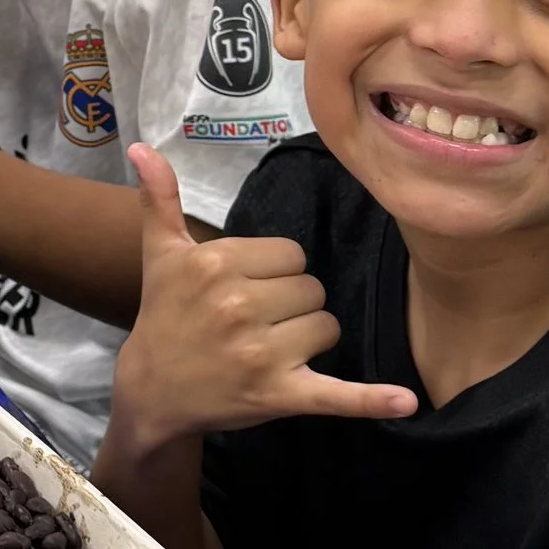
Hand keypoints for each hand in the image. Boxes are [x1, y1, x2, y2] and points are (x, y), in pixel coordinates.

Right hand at [113, 144, 416, 452]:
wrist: (152, 391)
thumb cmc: (164, 315)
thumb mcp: (160, 254)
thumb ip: (159, 199)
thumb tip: (142, 147)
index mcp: (216, 264)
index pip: (291, 254)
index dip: (274, 272)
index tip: (245, 290)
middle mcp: (238, 306)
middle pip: (312, 288)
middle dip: (292, 305)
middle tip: (254, 323)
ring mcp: (260, 353)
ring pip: (327, 327)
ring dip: (308, 340)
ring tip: (269, 350)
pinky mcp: (279, 394)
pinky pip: (336, 394)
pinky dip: (371, 399)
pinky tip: (406, 401)